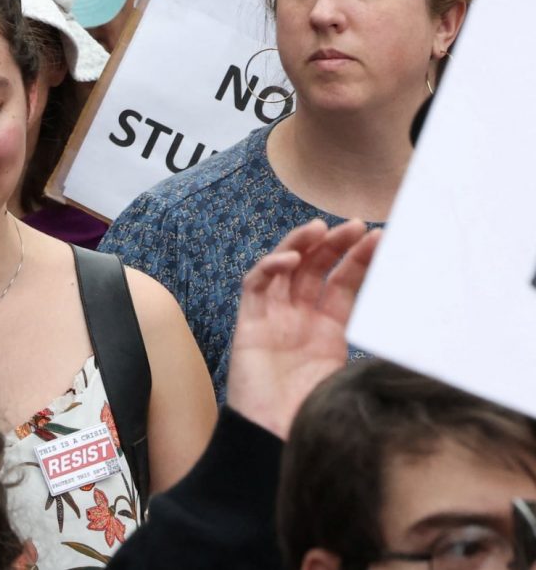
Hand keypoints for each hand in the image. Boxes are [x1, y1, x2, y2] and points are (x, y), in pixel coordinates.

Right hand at [226, 218, 378, 439]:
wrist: (280, 441)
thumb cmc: (317, 415)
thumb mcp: (356, 377)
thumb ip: (373, 353)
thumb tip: (418, 338)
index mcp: (328, 331)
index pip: (343, 284)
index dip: (359, 260)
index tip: (382, 241)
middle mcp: (300, 318)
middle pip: (315, 268)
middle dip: (334, 244)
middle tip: (357, 227)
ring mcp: (274, 318)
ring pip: (284, 268)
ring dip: (301, 244)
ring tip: (320, 228)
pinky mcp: (249, 324)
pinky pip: (256, 286)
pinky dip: (270, 268)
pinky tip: (290, 260)